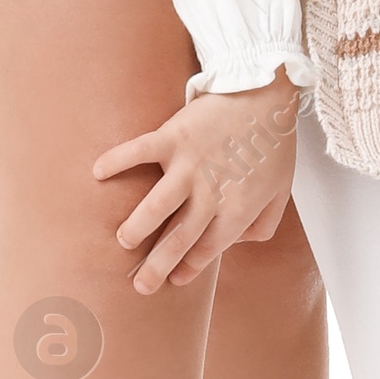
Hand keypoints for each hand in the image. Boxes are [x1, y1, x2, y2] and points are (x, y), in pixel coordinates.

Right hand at [93, 71, 300, 292]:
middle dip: (157, 265)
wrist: (266, 92)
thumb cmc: (273, 144)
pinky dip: (117, 161)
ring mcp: (189, 165)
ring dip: (137, 226)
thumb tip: (236, 243)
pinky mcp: (173, 137)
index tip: (174, 279)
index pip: (208, 249)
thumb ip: (263, 226)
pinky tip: (99, 173)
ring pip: (156, 206)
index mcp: (237, 209)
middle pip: (179, 238)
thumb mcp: (281, 192)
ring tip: (123, 240)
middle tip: (140, 285)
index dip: (189, 267)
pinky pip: (139, 151)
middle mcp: (211, 193)